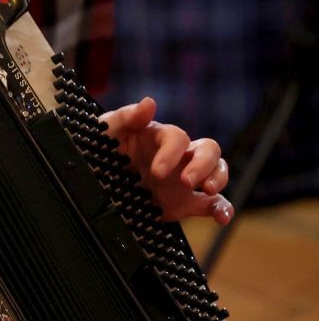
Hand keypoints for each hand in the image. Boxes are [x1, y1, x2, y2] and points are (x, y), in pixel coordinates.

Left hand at [100, 96, 232, 224]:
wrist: (98, 185)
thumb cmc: (104, 150)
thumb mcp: (107, 132)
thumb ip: (125, 117)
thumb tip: (149, 103)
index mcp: (160, 138)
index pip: (177, 138)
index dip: (172, 153)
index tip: (157, 171)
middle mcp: (178, 156)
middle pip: (208, 150)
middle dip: (203, 165)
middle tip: (186, 181)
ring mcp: (185, 179)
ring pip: (217, 171)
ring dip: (219, 179)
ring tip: (208, 191)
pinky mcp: (186, 202)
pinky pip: (213, 203)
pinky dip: (223, 209)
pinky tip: (223, 217)